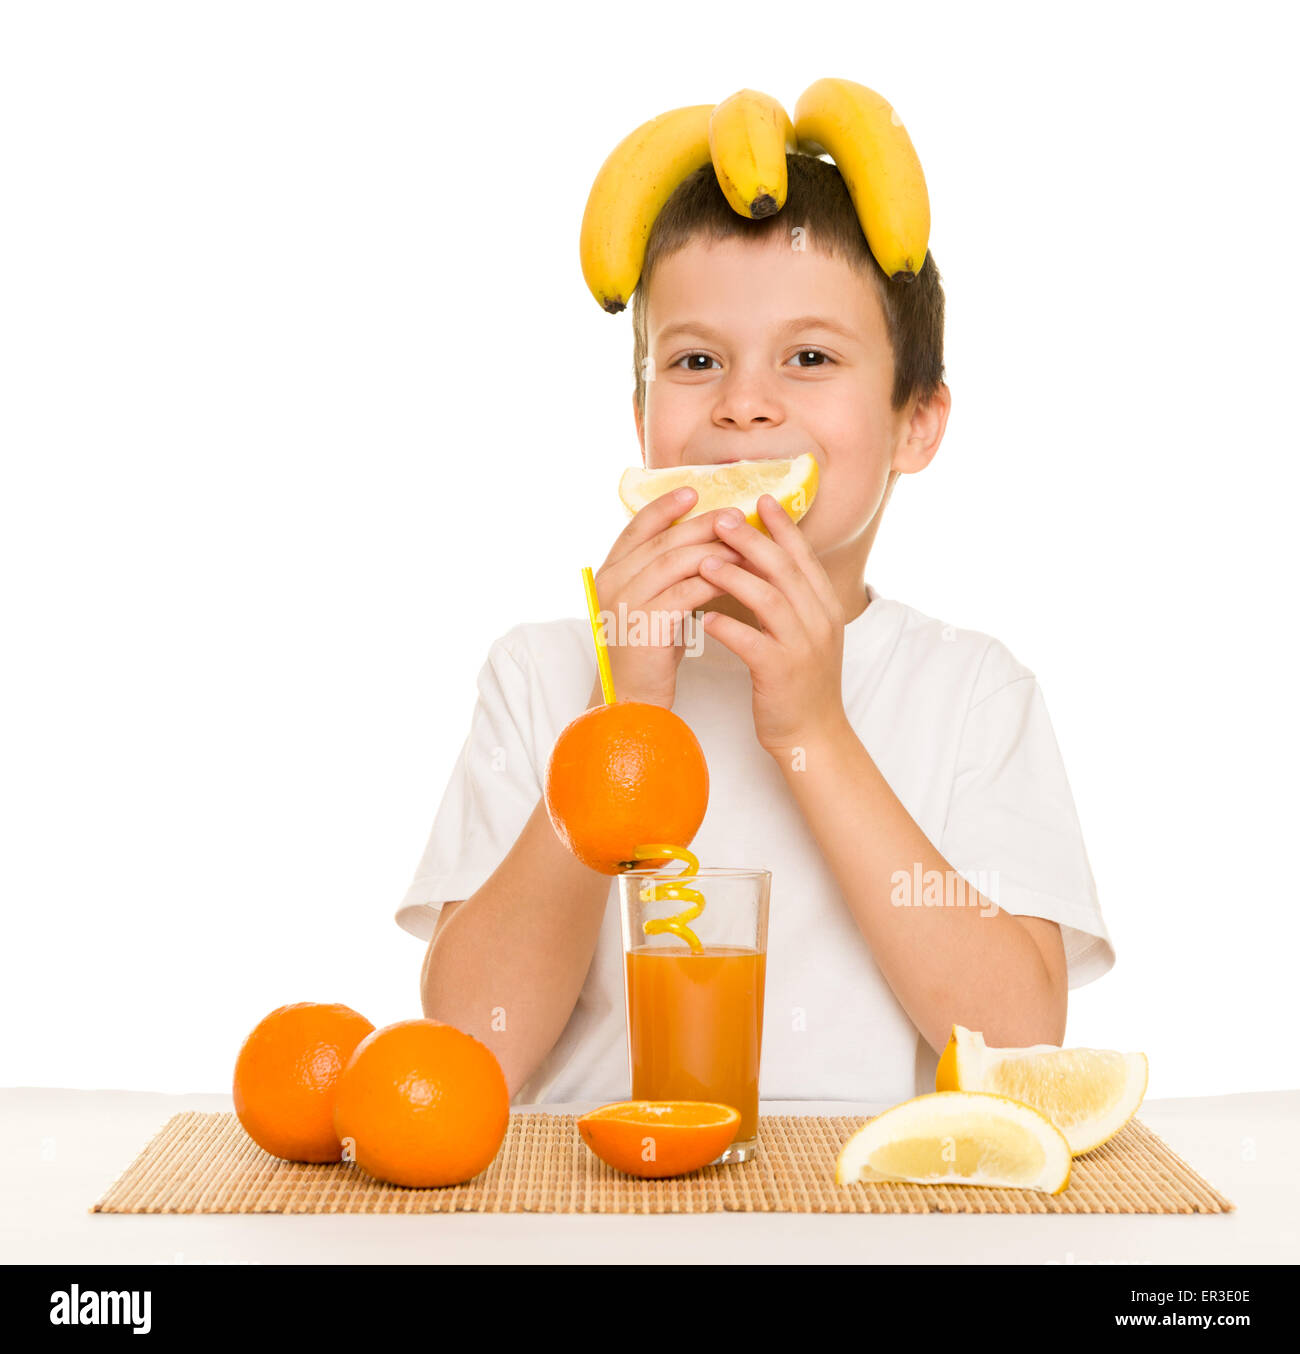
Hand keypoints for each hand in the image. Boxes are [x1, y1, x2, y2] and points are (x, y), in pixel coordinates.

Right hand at [590, 487, 744, 708]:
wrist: (632, 701)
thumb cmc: (647, 654)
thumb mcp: (650, 605)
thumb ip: (663, 574)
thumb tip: (700, 542)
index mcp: (610, 573)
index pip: (636, 527)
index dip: (664, 507)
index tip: (693, 491)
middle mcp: (612, 583)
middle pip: (663, 541)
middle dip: (702, 525)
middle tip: (736, 515)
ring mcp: (627, 603)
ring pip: (676, 562)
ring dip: (714, 550)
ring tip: (745, 544)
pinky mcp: (646, 625)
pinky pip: (687, 592)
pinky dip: (715, 581)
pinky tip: (739, 577)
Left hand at [697, 493, 848, 756]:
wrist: (813, 735)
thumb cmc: (797, 681)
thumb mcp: (803, 633)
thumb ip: (791, 598)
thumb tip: (763, 561)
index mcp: (824, 606)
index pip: (803, 556)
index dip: (782, 526)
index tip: (759, 499)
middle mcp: (819, 620)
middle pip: (784, 568)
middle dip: (752, 540)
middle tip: (721, 519)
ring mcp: (803, 646)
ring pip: (769, 599)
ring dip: (734, 577)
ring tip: (703, 562)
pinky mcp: (782, 673)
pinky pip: (752, 643)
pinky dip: (727, 628)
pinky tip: (703, 620)